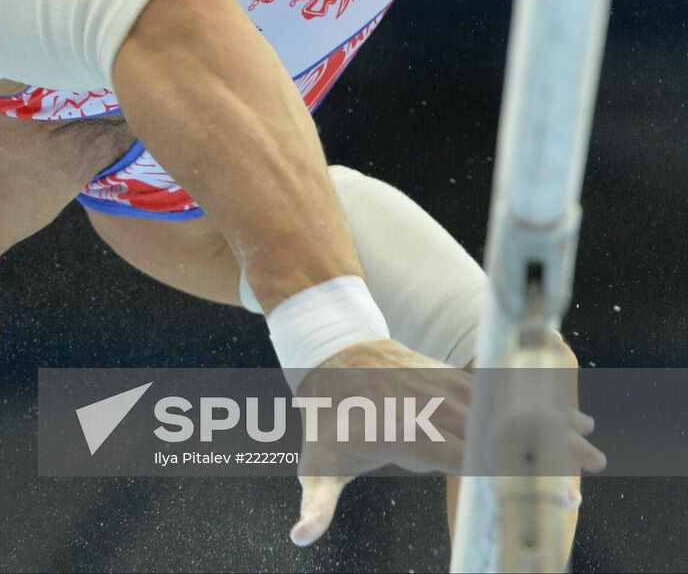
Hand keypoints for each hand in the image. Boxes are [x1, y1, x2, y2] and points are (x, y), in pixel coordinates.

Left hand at [287, 338, 600, 546]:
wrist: (329, 355)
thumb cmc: (326, 420)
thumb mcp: (317, 464)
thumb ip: (315, 504)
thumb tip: (299, 537)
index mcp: (407, 435)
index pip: (464, 462)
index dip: (502, 480)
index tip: (534, 496)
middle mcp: (432, 410)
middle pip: (495, 437)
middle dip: (539, 460)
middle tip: (584, 484)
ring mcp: (445, 389)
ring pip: (505, 412)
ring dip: (549, 429)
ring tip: (593, 450)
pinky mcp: (452, 378)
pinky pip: (499, 392)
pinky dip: (535, 405)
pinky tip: (571, 415)